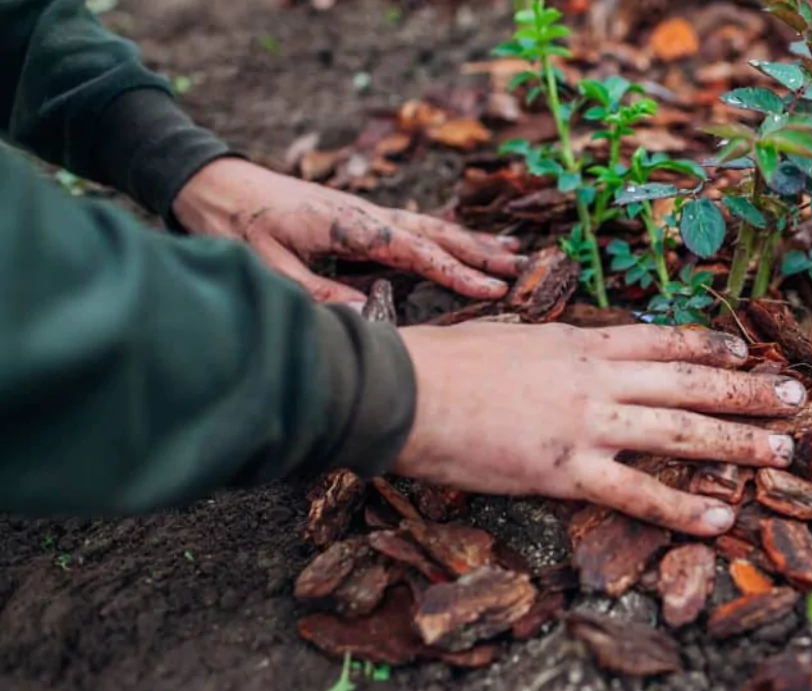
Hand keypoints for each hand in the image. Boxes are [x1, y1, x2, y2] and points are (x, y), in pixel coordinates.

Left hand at [172, 158, 524, 302]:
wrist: (217, 185)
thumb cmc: (240, 224)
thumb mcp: (271, 266)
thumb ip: (318, 291)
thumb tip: (368, 313)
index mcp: (352, 226)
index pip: (417, 252)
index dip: (457, 273)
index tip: (493, 289)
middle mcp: (369, 216)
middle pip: (437, 234)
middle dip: (482, 253)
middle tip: (524, 266)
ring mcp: (368, 215)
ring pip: (432, 228)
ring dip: (472, 243)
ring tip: (512, 252)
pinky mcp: (362, 218)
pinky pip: (415, 228)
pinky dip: (446, 237)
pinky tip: (462, 244)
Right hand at [392, 322, 806, 535]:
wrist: (404, 388)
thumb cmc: (444, 361)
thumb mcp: (511, 336)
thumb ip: (554, 349)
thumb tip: (577, 351)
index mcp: (580, 343)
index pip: (662, 340)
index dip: (710, 343)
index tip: (745, 347)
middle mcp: (597, 379)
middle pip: (690, 381)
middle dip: (749, 388)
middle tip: (796, 396)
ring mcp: (587, 425)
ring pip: (681, 431)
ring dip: (740, 441)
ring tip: (785, 449)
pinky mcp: (566, 471)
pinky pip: (638, 492)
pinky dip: (685, 508)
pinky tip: (724, 517)